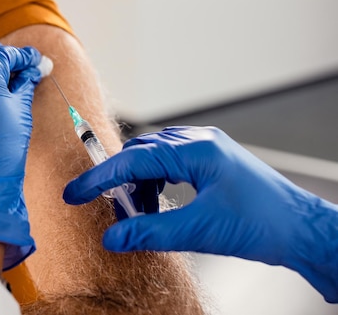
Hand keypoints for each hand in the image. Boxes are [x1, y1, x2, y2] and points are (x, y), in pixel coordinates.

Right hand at [63, 126, 337, 301]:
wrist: (304, 230)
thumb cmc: (264, 224)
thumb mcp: (200, 231)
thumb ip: (150, 232)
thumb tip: (113, 238)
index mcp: (197, 150)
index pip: (134, 159)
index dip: (100, 178)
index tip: (76, 192)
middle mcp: (201, 142)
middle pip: (142, 152)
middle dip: (119, 178)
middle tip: (100, 203)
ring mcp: (209, 149)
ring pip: (157, 157)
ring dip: (139, 181)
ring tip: (135, 211)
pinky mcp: (214, 161)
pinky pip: (173, 163)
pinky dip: (157, 182)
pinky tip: (157, 202)